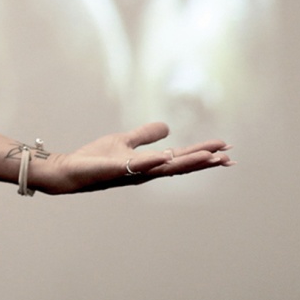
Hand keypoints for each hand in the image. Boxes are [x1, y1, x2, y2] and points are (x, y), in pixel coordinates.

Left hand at [34, 122, 231, 194]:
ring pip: (164, 168)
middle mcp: (145, 172)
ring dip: (187, 162)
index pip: (181, 157)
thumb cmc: (95, 158)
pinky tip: (165, 157)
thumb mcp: (124, 141)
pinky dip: (151, 162)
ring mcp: (131, 172)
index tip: (226, 149)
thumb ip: (145, 135)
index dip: (203, 154)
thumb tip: (168, 127)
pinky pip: (135, 166)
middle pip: (180, 165)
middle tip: (230, 156)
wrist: (69, 170)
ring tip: (210, 156)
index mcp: (149, 164)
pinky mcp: (115, 169)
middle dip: (205, 161)